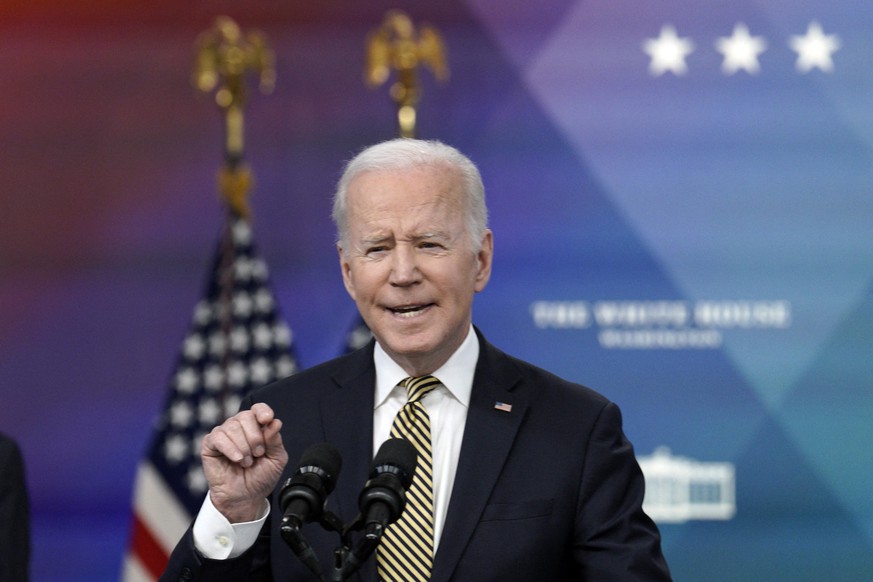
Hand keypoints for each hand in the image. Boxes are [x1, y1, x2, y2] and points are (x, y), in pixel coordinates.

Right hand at [200, 402, 288, 522]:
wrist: (245, 497)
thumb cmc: (260, 478)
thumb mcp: (276, 459)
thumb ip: (275, 440)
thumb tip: (275, 422)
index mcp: (256, 427)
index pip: (258, 409)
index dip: (262, 411)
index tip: (266, 420)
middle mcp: (239, 427)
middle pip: (246, 416)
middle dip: (255, 437)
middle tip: (257, 454)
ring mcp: (223, 435)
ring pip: (232, 427)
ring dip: (243, 447)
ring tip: (246, 462)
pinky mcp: (210, 445)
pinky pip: (219, 438)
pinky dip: (230, 448)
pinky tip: (237, 459)